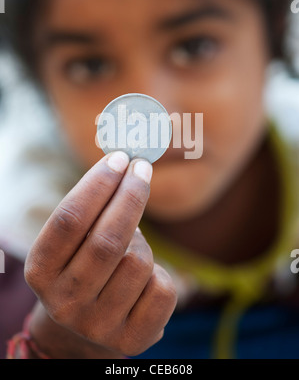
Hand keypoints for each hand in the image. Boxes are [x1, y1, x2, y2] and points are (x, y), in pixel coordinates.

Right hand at [24, 151, 176, 357]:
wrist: (84, 329)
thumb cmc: (81, 268)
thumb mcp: (71, 243)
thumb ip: (91, 210)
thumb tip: (129, 164)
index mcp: (40, 271)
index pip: (69, 219)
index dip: (98, 183)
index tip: (120, 158)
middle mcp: (65, 302)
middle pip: (107, 239)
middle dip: (131, 195)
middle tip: (142, 168)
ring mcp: (98, 325)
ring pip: (138, 261)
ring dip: (142, 242)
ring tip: (131, 247)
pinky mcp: (132, 339)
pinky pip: (162, 288)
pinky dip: (160, 272)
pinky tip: (144, 278)